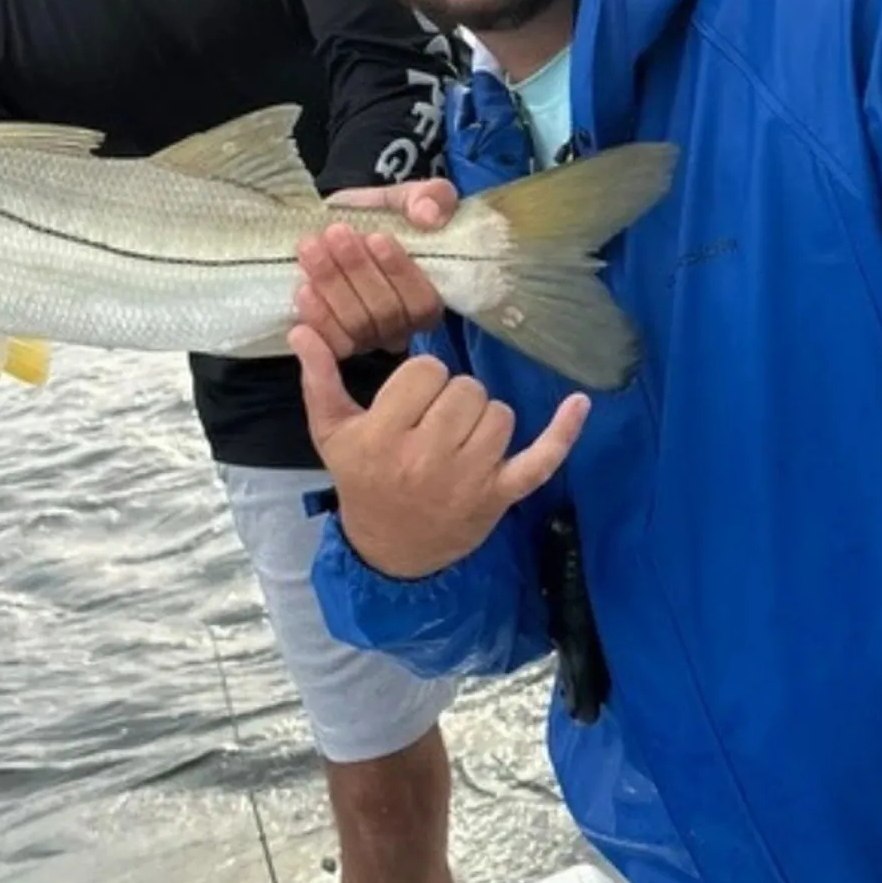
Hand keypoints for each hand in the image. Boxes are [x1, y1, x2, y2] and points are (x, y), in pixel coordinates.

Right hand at [291, 325, 586, 578]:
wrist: (390, 551)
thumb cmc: (361, 481)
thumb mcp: (332, 432)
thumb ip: (319, 378)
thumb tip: (301, 330)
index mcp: (384, 438)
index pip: (425, 374)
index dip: (420, 380)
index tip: (410, 400)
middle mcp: (428, 459)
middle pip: (465, 389)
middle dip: (451, 397)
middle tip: (432, 421)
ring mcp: (470, 479)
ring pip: (498, 413)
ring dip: (483, 418)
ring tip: (458, 438)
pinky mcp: (501, 495)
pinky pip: (541, 458)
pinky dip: (563, 432)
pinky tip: (579, 403)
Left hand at [294, 178, 457, 356]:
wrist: (343, 227)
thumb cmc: (386, 217)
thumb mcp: (411, 197)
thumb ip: (432, 198)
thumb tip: (427, 215)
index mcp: (429, 296)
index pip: (423, 302)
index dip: (400, 272)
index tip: (376, 237)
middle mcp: (403, 326)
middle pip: (385, 314)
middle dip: (358, 270)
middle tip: (336, 233)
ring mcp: (369, 338)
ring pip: (355, 326)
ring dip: (331, 284)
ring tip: (312, 247)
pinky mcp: (339, 340)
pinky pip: (331, 341)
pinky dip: (317, 316)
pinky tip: (304, 288)